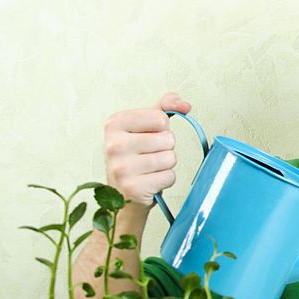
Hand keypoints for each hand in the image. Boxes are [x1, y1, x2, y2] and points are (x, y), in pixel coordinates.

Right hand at [103, 92, 190, 207]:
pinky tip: (151, 181)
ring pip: (170, 158)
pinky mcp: (134, 188)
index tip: (148, 136)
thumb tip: (185, 105)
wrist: (122, 192)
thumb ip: (164, 108)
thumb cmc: (136, 156)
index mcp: (115, 123)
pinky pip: (169, 177)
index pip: (160, 118)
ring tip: (150, 169)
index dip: (162, 129)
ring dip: (167, 165)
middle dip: (166, 148)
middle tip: (149, 156)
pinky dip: (166, 180)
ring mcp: (122, 167)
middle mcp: (114, 144)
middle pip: (168, 139)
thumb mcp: (144, 126)